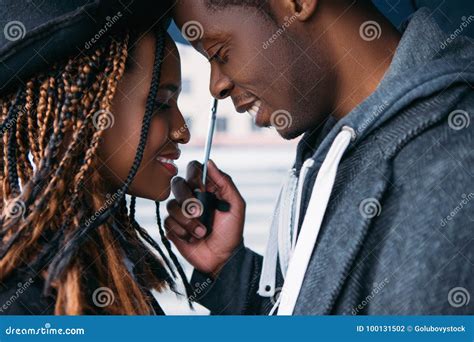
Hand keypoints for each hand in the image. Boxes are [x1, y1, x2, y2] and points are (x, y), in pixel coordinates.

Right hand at [164, 159, 244, 275]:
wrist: (222, 259)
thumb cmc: (231, 232)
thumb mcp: (236, 205)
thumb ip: (225, 182)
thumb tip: (209, 162)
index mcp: (207, 188)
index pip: (193, 169)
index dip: (194, 175)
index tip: (202, 187)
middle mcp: (191, 197)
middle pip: (177, 183)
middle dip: (187, 199)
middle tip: (199, 212)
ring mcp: (181, 212)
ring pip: (171, 205)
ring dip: (188, 220)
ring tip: (202, 231)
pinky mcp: (173, 227)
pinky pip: (168, 221)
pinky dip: (181, 230)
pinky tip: (191, 238)